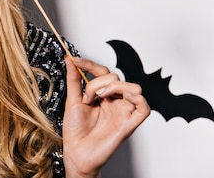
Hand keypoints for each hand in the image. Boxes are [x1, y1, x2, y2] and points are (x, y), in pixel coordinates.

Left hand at [62, 56, 149, 177]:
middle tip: (87, 96)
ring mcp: (122, 111)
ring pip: (133, 88)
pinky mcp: (129, 124)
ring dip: (115, 87)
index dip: (90, 64)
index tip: (76, 61)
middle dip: (99, 82)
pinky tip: (120, 99)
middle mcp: (114, 101)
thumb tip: (70, 60)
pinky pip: (144, 107)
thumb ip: (73, 79)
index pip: (103, 72)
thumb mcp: (72, 100)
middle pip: (116, 78)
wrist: (76, 153)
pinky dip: (136, 98)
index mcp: (101, 95)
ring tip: (99, 98)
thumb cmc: (75, 130)